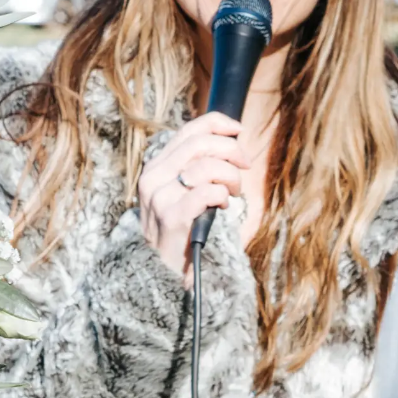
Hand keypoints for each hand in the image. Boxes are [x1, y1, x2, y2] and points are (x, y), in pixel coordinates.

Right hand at [137, 112, 248, 278]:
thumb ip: (197, 166)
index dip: (218, 124)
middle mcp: (153, 177)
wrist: (162, 273)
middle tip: (244, 167)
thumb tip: (230, 140)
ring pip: (207, 166)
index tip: (239, 130)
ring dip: (230, 177)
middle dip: (231, 151)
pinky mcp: (172, 217)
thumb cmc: (181, 230)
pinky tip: (222, 206)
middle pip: (200, 143)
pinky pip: (208, 192)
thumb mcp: (183, 191)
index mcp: (156, 166)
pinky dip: (222, 196)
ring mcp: (159, 197)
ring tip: (232, 193)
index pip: (188, 130)